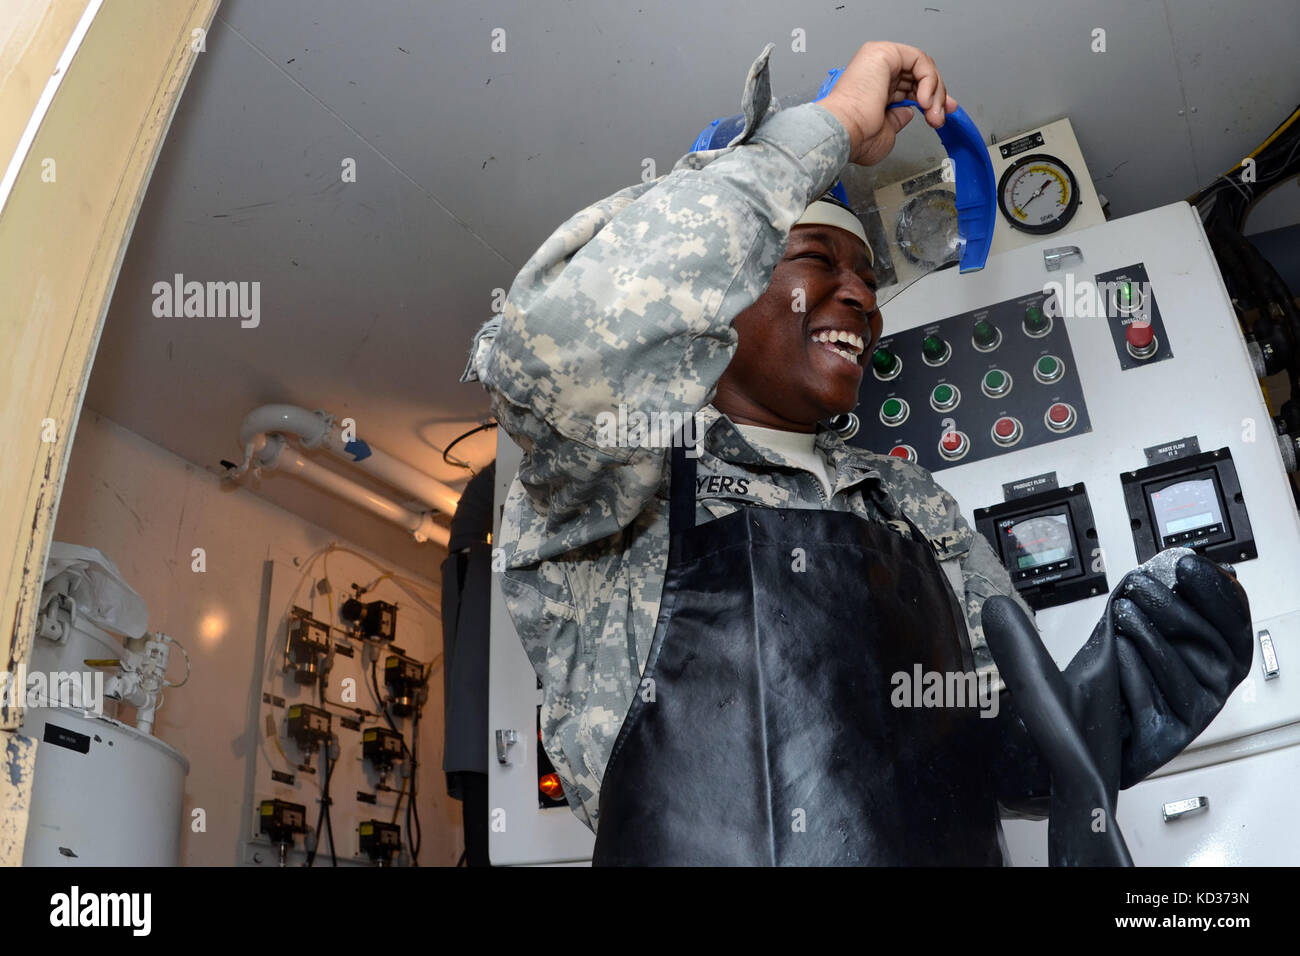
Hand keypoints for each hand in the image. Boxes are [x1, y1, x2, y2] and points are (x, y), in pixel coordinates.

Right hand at [818, 41, 958, 165]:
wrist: (844, 131)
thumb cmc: (856, 136)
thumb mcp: (887, 131)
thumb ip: (899, 118)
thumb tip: (910, 112)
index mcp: (873, 87)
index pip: (910, 85)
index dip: (931, 99)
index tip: (941, 114)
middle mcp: (875, 70)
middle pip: (918, 75)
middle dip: (937, 95)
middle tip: (940, 116)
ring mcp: (880, 58)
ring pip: (922, 67)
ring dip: (935, 91)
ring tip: (932, 112)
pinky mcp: (885, 52)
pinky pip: (919, 60)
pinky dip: (929, 80)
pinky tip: (924, 100)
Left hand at [1102, 551, 1252, 785]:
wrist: (1106, 723)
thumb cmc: (1135, 671)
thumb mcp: (1157, 631)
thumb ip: (1175, 604)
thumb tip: (1180, 564)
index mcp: (1226, 654)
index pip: (1234, 619)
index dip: (1213, 590)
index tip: (1188, 564)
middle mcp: (1218, 683)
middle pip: (1207, 640)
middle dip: (1170, 606)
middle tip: (1139, 582)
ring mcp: (1196, 711)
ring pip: (1178, 669)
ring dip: (1147, 634)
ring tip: (1123, 610)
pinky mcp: (1168, 735)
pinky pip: (1150, 699)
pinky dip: (1132, 670)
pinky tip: (1119, 648)